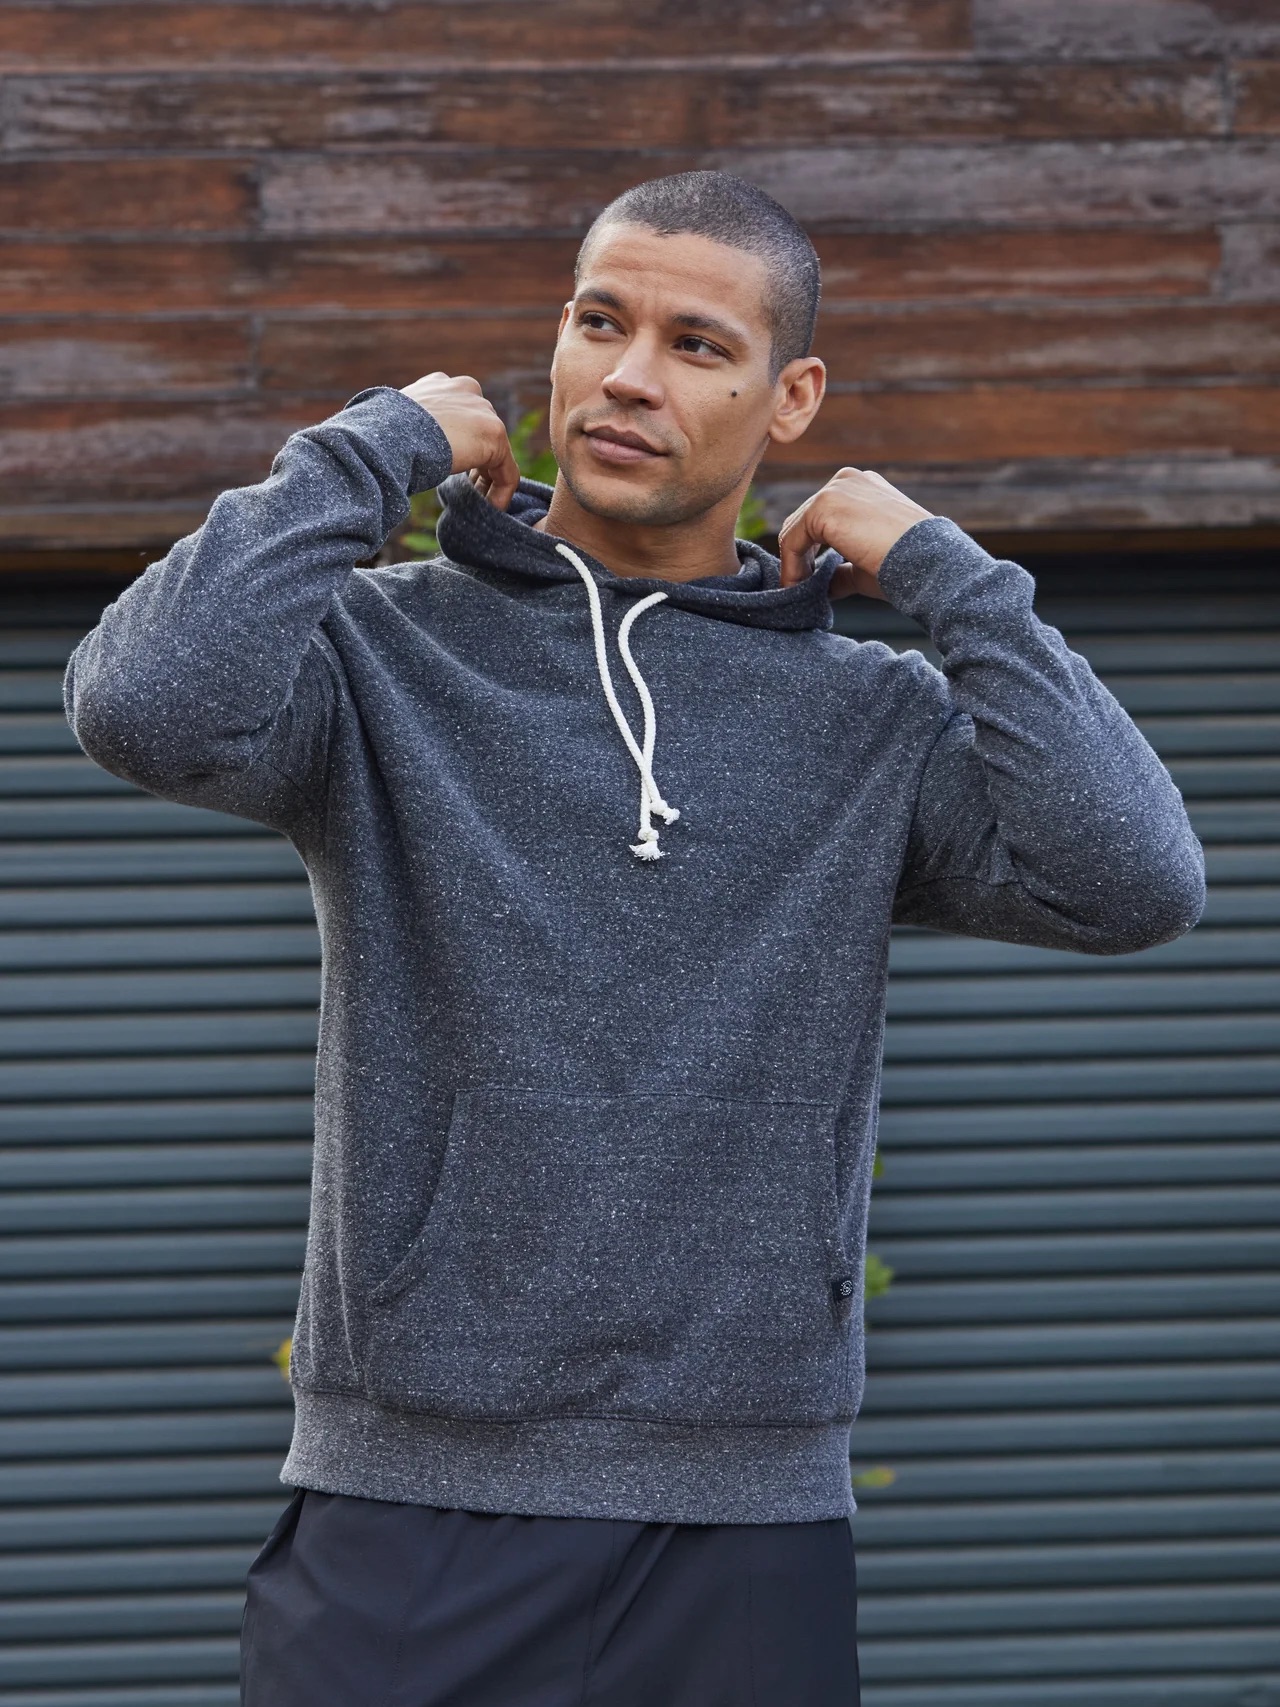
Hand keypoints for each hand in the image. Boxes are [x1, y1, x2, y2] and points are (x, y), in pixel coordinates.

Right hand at [399, 372, 519, 510]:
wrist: (386, 434)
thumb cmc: (379, 436)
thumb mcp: (396, 426)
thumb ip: (415, 430)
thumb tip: (407, 449)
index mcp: (441, 386)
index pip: (461, 417)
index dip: (460, 448)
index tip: (454, 475)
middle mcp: (465, 390)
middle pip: (481, 433)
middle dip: (477, 464)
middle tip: (467, 493)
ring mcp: (483, 410)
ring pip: (496, 453)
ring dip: (487, 482)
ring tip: (478, 505)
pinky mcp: (495, 434)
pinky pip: (508, 473)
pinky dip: (501, 495)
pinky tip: (490, 511)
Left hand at [778, 467, 933, 600]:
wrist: (927, 562)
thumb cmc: (905, 566)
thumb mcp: (865, 564)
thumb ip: (840, 569)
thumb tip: (821, 586)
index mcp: (861, 488)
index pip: (822, 516)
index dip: (811, 550)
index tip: (810, 580)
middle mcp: (846, 481)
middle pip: (804, 521)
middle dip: (800, 557)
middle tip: (799, 588)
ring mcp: (834, 490)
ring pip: (795, 530)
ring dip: (793, 564)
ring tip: (798, 592)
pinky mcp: (823, 506)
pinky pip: (792, 540)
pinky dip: (791, 566)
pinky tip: (797, 587)